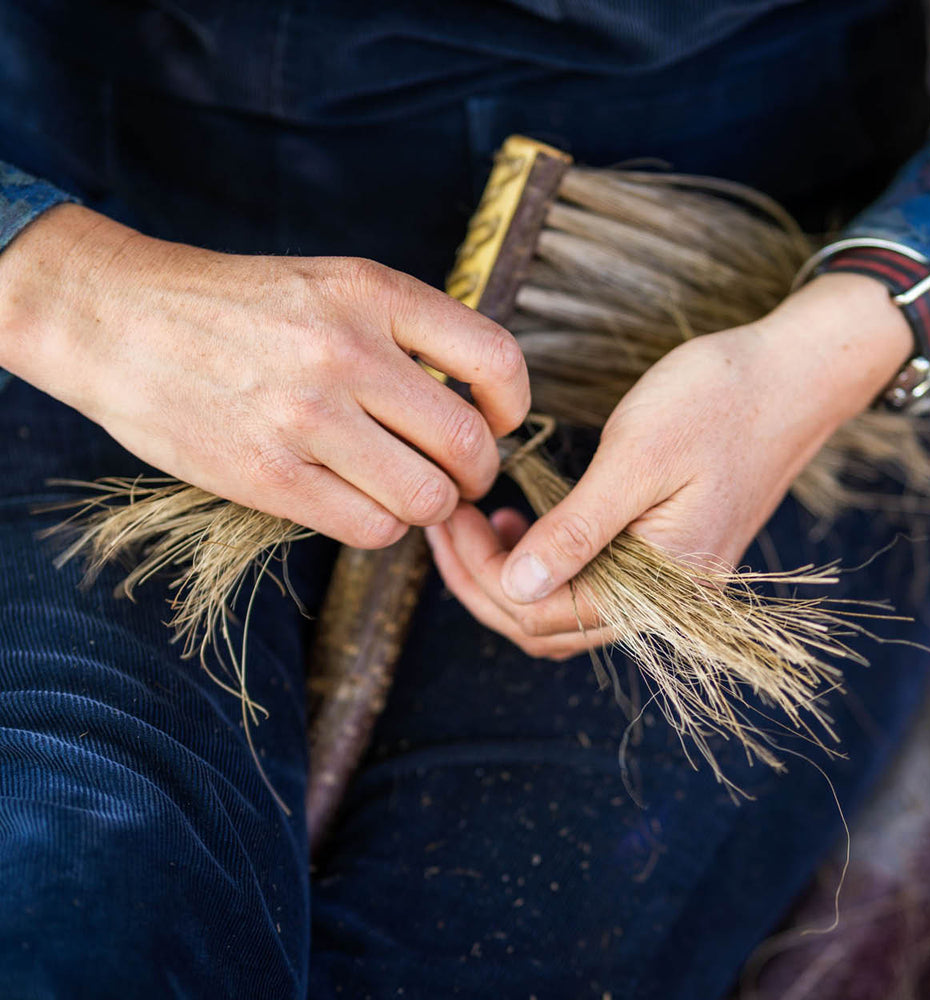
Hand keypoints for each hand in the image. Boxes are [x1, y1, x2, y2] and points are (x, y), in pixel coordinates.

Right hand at [0, 204, 528, 545]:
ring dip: (430, 507)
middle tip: (460, 477)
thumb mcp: (330, 284)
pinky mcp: (268, 476)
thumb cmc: (236, 307)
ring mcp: (306, 416)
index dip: (511, 405)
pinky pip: (371, 528)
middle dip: (477, 474)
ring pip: (426, 498)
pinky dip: (382, 527)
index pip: (494, 358)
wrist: (118, 321)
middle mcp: (346, 351)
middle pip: (467, 445)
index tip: (497, 422)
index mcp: (371, 292)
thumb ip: (404, 331)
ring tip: (408, 492)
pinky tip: (363, 505)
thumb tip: (477, 399)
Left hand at [426, 273, 912, 658]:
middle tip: (446, 523)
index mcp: (661, 585)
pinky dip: (546, 564)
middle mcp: (666, 600)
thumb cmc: (719, 401)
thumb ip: (577, 533)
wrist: (794, 374)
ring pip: (566, 610)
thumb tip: (515, 589)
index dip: (480, 577)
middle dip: (485, 582)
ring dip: (511, 578)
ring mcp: (669, 582)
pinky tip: (521, 525)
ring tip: (476, 525)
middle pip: (547, 625)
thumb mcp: (636, 458)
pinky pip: (592, 584)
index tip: (447, 519)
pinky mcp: (667, 555)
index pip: (542, 615)